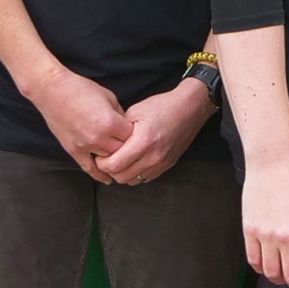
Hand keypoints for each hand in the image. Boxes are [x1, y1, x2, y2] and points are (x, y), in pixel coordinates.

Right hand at [22, 64, 130, 173]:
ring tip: (122, 160)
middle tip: (130, 145)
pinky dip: (99, 174)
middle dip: (127, 148)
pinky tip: (107, 179)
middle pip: (122, 152)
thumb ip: (120, 115)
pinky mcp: (73, 150)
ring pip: (108, 161)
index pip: (132, 137)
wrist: (52, 90)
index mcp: (110, 123)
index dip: (136, 135)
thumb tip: (128, 127)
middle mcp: (98, 137)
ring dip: (115, 159)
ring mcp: (85, 146)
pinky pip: (89, 168)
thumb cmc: (80, 89)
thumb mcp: (109, 97)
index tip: (136, 132)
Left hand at [90, 84, 209, 185]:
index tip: (99, 155)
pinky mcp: (167, 165)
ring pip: (132, 181)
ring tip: (120, 160)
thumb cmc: (162, 106)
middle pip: (121, 177)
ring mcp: (161, 163)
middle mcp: (153, 157)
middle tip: (107, 158)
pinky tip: (134, 161)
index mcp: (143, 142)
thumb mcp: (135, 112)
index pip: (114, 165)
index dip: (101, 163)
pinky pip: (144, 178)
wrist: (189, 109)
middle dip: (110, 170)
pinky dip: (135, 173)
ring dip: (123, 173)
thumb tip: (105, 144)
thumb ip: (119, 131)